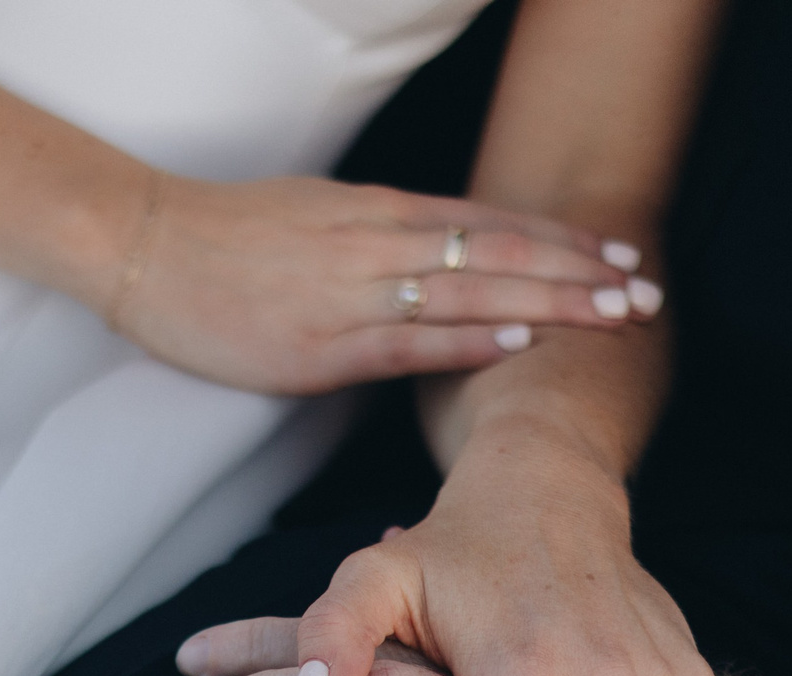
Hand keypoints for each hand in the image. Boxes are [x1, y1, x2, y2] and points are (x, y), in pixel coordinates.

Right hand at [107, 175, 658, 394]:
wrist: (143, 245)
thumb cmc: (223, 240)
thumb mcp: (318, 218)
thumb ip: (380, 240)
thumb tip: (432, 262)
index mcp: (380, 214)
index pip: (493, 224)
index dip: (563, 241)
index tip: (621, 256)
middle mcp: (378, 242)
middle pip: (501, 253)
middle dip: (581, 274)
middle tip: (648, 292)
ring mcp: (350, 291)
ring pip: (471, 292)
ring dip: (550, 305)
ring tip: (615, 317)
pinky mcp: (316, 344)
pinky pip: (405, 340)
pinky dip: (466, 340)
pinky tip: (517, 345)